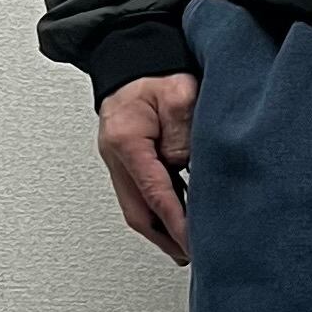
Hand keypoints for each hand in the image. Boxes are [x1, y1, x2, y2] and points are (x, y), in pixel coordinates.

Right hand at [97, 72, 198, 264]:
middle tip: (194, 256)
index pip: (154, 194)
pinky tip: (180, 224)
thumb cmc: (156, 73)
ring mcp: (118, 161)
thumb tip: (191, 171)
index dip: (176, 223)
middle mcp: (116, 155)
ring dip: (163, 231)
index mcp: (126, 140)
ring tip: (190, 248)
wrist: (135, 56)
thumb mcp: (180, 96)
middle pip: (138, 213)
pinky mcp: (127, 162)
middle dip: (166, 239)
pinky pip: (142, 196)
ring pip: (138, 209)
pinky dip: (161, 214)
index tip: (195, 243)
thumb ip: (187, 136)